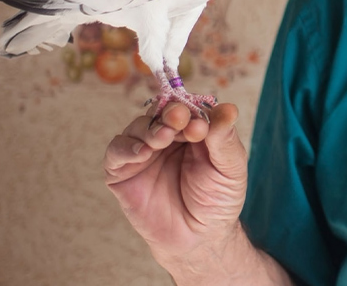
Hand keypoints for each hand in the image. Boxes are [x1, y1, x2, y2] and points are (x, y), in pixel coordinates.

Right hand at [103, 102, 247, 265]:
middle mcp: (167, 137)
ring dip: (151, 128)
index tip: (200, 123)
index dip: (192, 111)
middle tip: (180, 118)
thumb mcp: (230, 168)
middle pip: (162, 112)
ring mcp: (143, 152)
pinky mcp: (122, 172)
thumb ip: (224, 139)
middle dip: (171, 114)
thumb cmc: (217, 200)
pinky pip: (116, 151)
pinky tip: (143, 152)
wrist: (199, 238)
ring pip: (139, 126)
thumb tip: (228, 109)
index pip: (189, 108)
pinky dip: (126, 147)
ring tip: (164, 137)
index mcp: (193, 130)